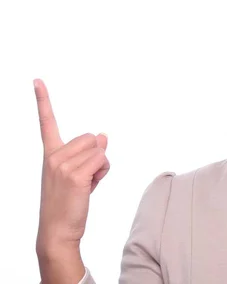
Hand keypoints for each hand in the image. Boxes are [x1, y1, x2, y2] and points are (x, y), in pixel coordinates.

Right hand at [34, 78, 109, 252]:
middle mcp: (53, 156)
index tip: (37, 80)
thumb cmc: (68, 203)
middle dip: (96, 154)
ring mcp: (62, 165)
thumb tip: (104, 135)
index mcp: (50, 154)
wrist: (57, 231)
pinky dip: (103, 172)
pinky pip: (102, 160)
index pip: (46, 122)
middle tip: (86, 177)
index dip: (42, 100)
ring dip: (101, 165)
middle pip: (92, 137)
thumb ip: (89, 154)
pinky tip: (91, 187)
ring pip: (100, 149)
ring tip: (87, 183)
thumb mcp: (78, 174)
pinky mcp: (75, 175)